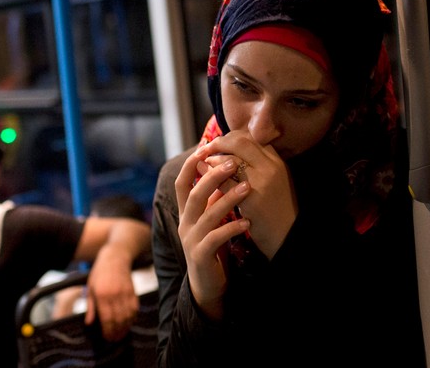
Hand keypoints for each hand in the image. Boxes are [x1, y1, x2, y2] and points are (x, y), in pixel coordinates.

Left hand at [86, 245, 138, 340]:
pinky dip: (132, 318)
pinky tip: (128, 323)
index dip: (108, 331)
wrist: (115, 257)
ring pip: (128, 316)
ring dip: (125, 328)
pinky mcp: (133, 292)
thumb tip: (89, 323)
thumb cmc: (100, 273)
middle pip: (118, 320)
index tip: (106, 337)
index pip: (107, 318)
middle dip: (116, 332)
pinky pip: (134, 309)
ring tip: (121, 334)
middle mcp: (115, 295)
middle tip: (113, 339)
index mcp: (102, 295)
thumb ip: (91, 307)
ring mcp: (126, 293)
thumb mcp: (90, 288)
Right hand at [175, 149, 250, 319]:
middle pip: (193, 194)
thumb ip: (212, 198)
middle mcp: (185, 223)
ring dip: (227, 199)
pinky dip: (231, 227)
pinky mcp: (201, 256)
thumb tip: (221, 168)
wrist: (208, 284)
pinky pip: (216, 238)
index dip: (191, 164)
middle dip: (212, 176)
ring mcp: (191, 240)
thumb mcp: (211, 219)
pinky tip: (247, 220)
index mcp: (186, 212)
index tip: (206, 145)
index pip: (182, 182)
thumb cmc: (213, 246)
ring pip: (207, 215)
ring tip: (247, 188)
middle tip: (233, 163)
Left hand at [199, 130, 297, 259]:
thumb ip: (258, 166)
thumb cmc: (276, 211)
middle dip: (220, 142)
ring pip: (231, 158)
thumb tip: (230, 152)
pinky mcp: (251, 198)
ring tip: (204, 162)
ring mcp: (262, 182)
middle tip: (207, 148)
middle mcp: (271, 167)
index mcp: (277, 162)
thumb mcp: (273, 182)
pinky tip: (203, 178)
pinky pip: (225, 181)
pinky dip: (211, 176)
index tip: (219, 142)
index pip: (252, 137)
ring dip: (213, 158)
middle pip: (241, 142)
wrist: (287, 238)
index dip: (232, 136)